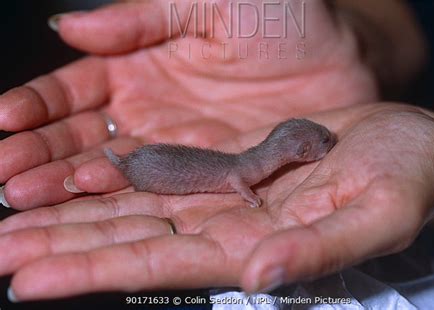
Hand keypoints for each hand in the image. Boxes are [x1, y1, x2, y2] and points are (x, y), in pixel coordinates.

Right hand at [0, 0, 383, 209]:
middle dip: (38, 157)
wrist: (342, 57)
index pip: (73, 91)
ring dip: (65, 188)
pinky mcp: (207, 174)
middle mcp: (149, 110)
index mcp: (140, 65)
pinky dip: (119, 200)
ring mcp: (175, 146)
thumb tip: (69, 26)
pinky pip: (155, 190)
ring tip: (22, 205)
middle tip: (4, 180)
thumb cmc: (282, 18)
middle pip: (80, 138)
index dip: (36, 106)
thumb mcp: (209, 1)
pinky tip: (86, 208)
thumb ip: (141, 18)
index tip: (3, 123)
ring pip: (108, 170)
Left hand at [0, 103, 433, 300]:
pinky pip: (164, 174)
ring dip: (76, 216)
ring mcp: (227, 197)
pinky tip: (79, 178)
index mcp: (256, 246)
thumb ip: (317, 251)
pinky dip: (117, 179)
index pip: (160, 266)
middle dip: (62, 247)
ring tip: (14, 221)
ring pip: (136, 209)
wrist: (415, 150)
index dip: (93, 272)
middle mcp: (230, 227)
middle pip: (131, 242)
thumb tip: (261, 276)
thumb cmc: (409, 182)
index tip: (26, 280)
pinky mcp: (232, 168)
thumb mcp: (377, 216)